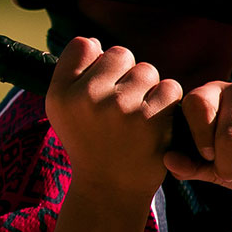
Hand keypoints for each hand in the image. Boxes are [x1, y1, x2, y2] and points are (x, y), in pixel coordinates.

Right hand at [45, 36, 183, 197]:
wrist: (110, 188)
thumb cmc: (89, 142)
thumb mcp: (62, 109)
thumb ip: (72, 71)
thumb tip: (96, 43)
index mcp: (61, 93)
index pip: (84, 45)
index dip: (97, 63)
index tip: (98, 87)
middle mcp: (87, 97)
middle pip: (120, 54)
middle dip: (125, 75)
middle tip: (119, 108)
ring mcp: (121, 107)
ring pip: (147, 70)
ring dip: (148, 90)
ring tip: (136, 118)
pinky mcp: (151, 119)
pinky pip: (169, 88)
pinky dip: (166, 103)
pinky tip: (154, 123)